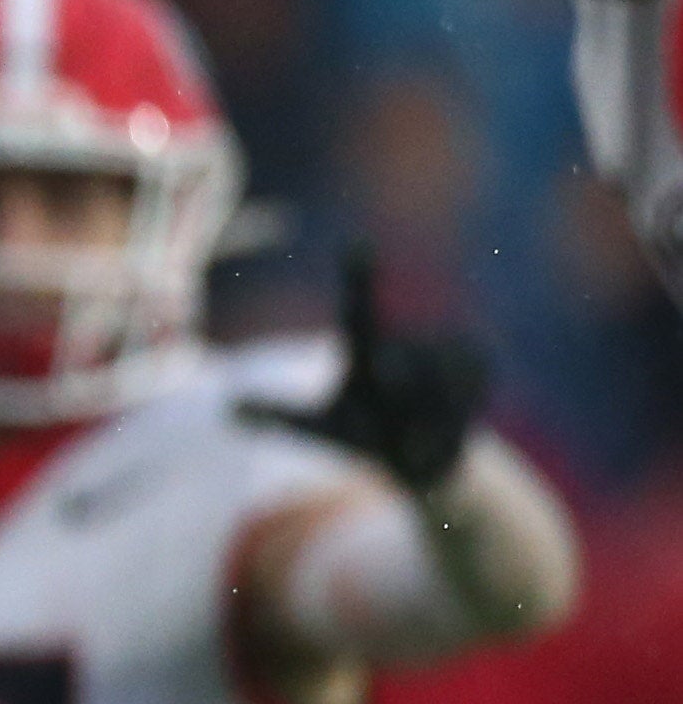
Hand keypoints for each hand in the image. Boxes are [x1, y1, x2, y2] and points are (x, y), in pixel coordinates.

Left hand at [250, 246, 488, 494]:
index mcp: (364, 351)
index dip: (358, 276)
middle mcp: (403, 342)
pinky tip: (438, 428)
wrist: (419, 460)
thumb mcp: (320, 429)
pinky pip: (466, 392)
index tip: (357, 242)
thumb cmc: (361, 434)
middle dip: (395, 384)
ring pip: (434, 382)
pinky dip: (447, 420)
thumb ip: (278, 417)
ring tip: (411, 429)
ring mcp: (443, 352)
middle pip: (399, 363)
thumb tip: (228, 409)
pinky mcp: (477, 368)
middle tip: (386, 394)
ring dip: (421, 415)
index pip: (359, 309)